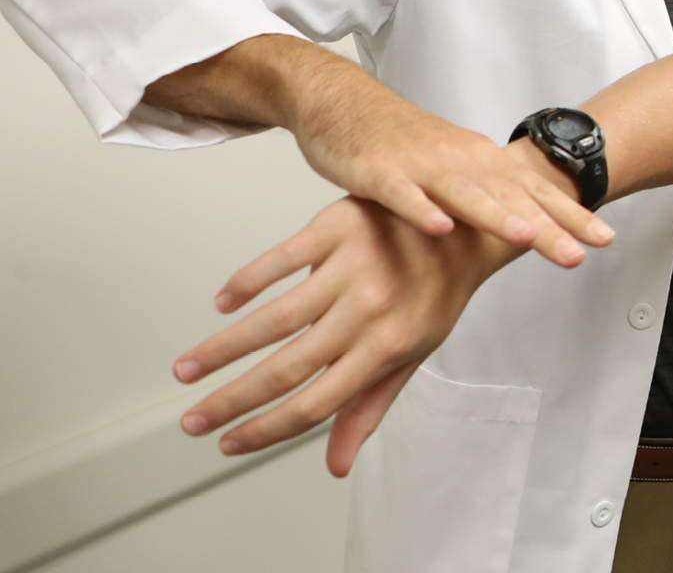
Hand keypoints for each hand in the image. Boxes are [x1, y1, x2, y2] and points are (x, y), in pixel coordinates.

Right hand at [172, 196, 524, 476]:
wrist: (468, 224)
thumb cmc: (438, 292)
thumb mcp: (414, 352)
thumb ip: (369, 406)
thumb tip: (336, 466)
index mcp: (387, 348)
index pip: (316, 404)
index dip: (267, 430)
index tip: (229, 444)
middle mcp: (369, 311)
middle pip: (286, 368)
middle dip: (231, 400)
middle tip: (191, 419)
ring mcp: (353, 268)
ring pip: (274, 317)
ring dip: (222, 348)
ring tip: (187, 369)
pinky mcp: (339, 227)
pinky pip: (280, 258)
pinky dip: (245, 282)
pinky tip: (221, 304)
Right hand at [288, 78, 613, 267]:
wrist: (343, 103)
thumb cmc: (401, 142)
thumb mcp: (454, 168)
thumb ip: (489, 195)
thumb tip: (533, 226)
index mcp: (481, 161)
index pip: (536, 191)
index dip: (571, 215)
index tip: (606, 239)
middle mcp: (459, 159)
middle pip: (511, 196)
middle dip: (548, 226)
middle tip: (580, 254)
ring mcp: (420, 165)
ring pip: (464, 193)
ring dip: (496, 215)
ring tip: (527, 237)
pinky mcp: (379, 171)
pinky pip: (402, 194)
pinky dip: (422, 210)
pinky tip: (441, 228)